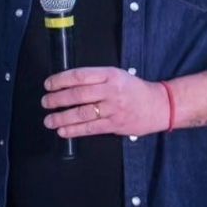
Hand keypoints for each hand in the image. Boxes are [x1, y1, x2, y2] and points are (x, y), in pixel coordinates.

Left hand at [42, 67, 170, 138]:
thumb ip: (96, 79)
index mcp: (111, 75)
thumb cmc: (136, 90)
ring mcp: (113, 109)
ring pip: (81, 113)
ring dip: (61, 118)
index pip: (80, 76)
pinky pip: (90, 128)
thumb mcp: (118, 76)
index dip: (60, 80)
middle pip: (77, 95)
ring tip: (49, 120)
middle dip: (57, 99)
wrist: (160, 105)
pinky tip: (63, 131)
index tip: (48, 84)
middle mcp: (112, 91)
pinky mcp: (115, 125)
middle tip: (46, 102)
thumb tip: (68, 86)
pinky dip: (74, 130)